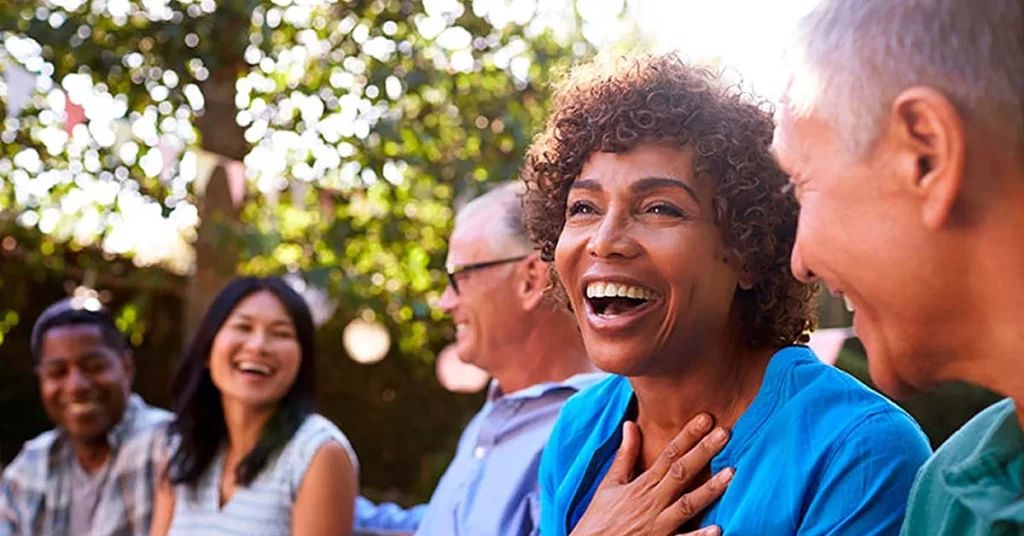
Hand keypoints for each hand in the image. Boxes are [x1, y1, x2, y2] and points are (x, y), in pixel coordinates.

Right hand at [569, 414, 732, 535]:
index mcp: (641, 485)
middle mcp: (652, 503)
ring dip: (709, 489)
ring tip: (731, 474)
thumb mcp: (610, 484)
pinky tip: (718, 528)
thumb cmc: (600, 518)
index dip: (687, 436)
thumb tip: (630, 424)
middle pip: (681, 473)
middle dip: (703, 452)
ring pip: (687, 505)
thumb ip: (625, 455)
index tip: (706, 419)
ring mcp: (659, 526)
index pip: (668, 455)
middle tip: (725, 433)